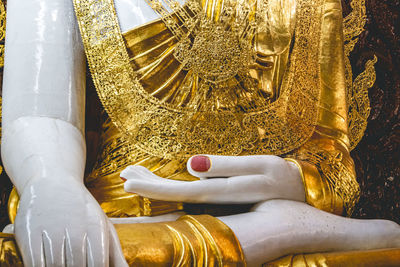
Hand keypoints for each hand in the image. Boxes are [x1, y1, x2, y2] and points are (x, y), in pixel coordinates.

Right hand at [14, 176, 126, 266]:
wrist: (53, 183)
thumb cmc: (82, 212)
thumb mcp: (104, 229)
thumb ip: (116, 256)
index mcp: (97, 228)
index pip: (98, 264)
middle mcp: (75, 228)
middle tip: (75, 265)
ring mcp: (51, 230)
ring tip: (64, 264)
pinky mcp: (29, 232)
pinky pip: (35, 263)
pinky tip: (47, 263)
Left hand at [121, 155, 304, 203]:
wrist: (301, 195)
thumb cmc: (282, 178)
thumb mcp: (260, 169)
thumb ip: (226, 167)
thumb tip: (191, 165)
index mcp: (223, 192)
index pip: (180, 191)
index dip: (154, 187)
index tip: (128, 182)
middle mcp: (216, 200)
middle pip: (174, 194)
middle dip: (148, 184)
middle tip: (123, 174)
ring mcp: (217, 199)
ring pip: (180, 192)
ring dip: (156, 183)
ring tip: (134, 173)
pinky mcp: (221, 195)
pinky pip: (190, 189)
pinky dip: (172, 183)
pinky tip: (164, 178)